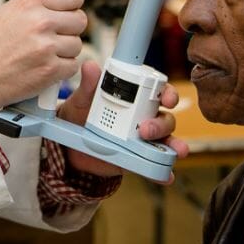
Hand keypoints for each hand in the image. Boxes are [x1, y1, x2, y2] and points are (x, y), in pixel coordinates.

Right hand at [0, 0, 86, 118]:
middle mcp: (40, 22)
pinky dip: (62, 69)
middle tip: (55, 35)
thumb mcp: (6, 12)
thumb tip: (56, 0)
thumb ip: (34, 4)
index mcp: (29, 3)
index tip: (69, 10)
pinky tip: (44, 66)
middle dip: (70, 29)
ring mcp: (47, 47)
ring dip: (65, 50)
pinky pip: (72, 65)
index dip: (72, 4)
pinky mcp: (51, 70)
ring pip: (77, 44)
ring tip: (44, 53)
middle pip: (80, 20)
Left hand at [57, 65, 190, 181]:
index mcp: (135, 98)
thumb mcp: (83, 99)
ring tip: (174, 152)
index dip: (168, 93)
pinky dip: (163, 172)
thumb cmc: (80, 114)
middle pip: (165, 118)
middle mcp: (144, 117)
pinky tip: (166, 176)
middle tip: (146, 129)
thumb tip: (90, 66)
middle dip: (162, 124)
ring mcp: (144, 140)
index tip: (167, 98)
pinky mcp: (139, 159)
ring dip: (174, 146)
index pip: (159, 91)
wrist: (69, 145)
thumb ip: (89, 85)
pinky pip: (156, 165)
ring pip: (167, 141)